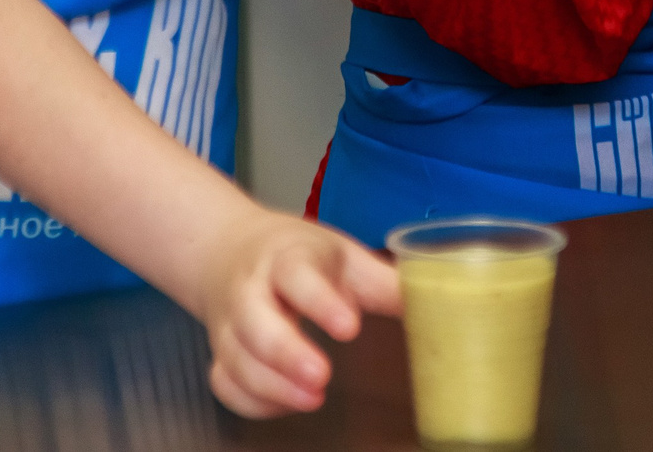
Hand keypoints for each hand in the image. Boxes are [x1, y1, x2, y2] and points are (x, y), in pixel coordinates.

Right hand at [197, 207, 401, 416]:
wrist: (227, 249)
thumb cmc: (296, 255)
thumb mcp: (341, 254)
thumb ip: (383, 281)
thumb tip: (433, 304)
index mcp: (286, 257)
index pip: (297, 274)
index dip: (321, 301)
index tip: (349, 325)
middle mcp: (251, 290)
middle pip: (256, 321)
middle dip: (287, 352)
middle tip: (322, 374)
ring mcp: (231, 324)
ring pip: (237, 358)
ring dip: (272, 384)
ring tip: (313, 397)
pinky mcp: (219, 354)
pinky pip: (224, 383)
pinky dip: (251, 401)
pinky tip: (286, 403)